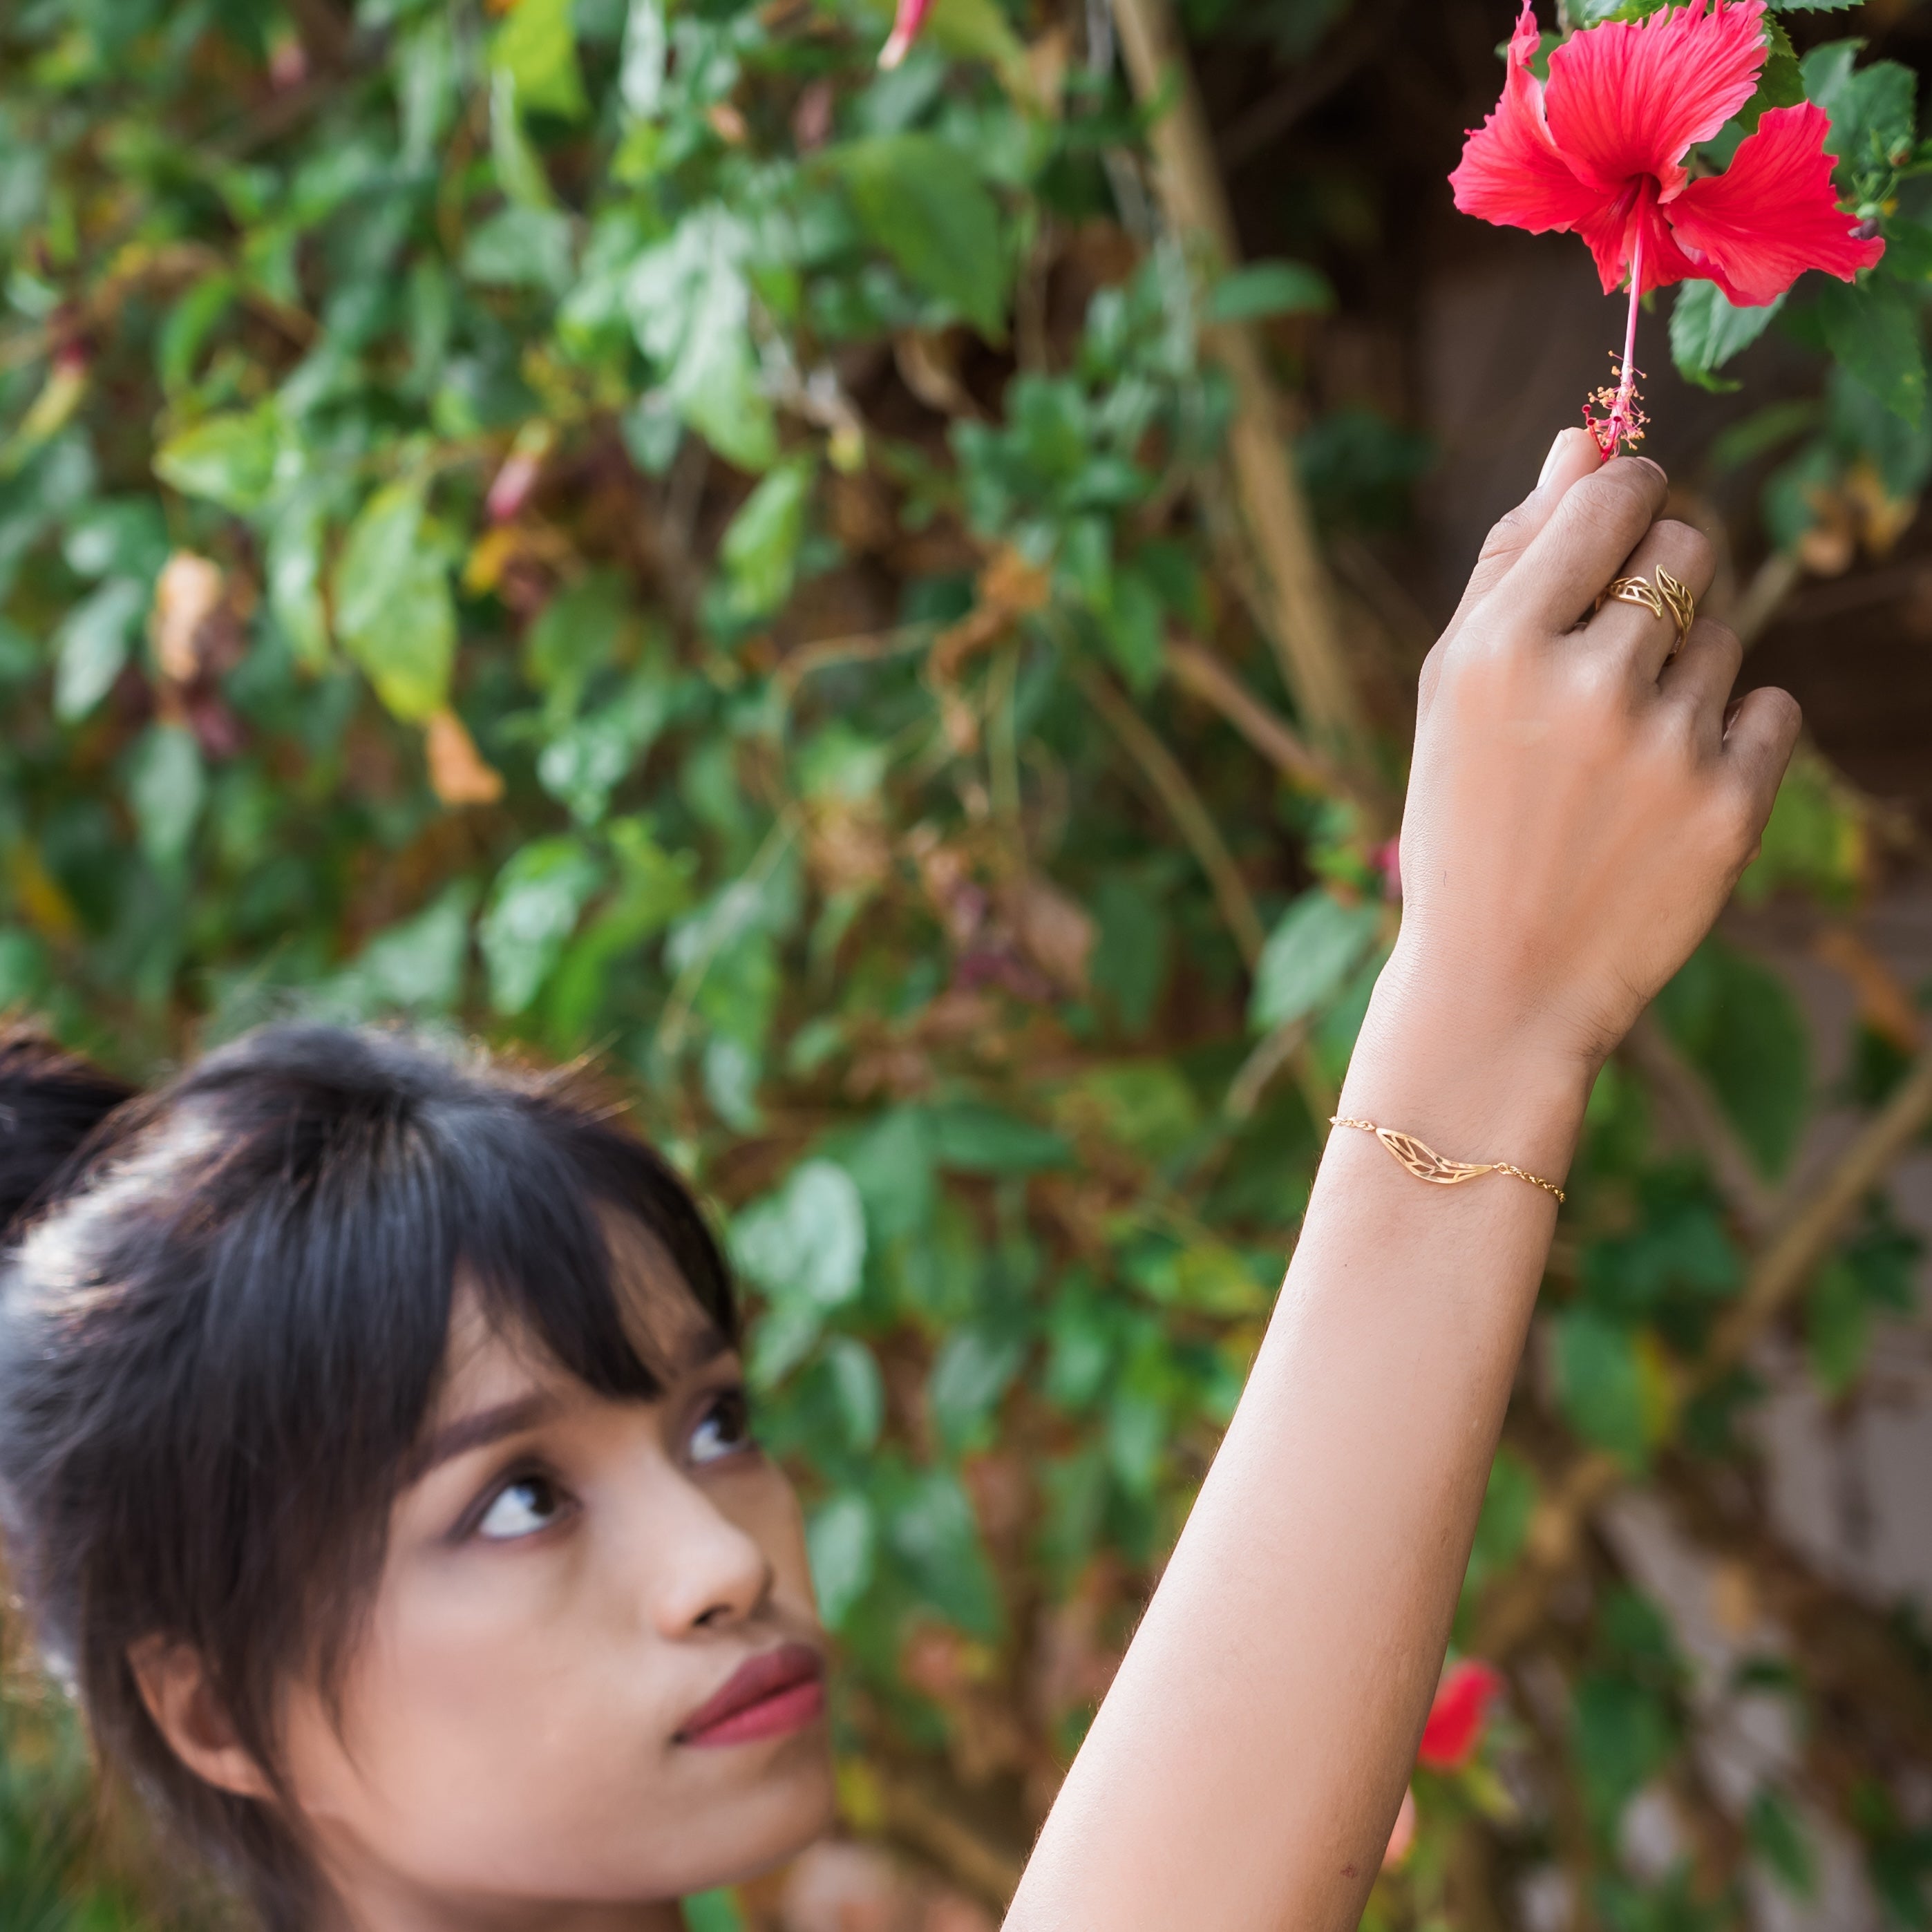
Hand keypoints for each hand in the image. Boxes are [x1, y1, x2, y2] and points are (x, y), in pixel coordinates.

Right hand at [1379, 429, 1799, 1086]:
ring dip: (1683, 673)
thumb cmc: (1465, 819)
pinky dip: (1731, 734)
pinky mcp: (1732, 808)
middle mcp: (1586, 686)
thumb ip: (1514, 559)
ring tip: (1620, 754)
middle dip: (1658, 582)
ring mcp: (1666, 749)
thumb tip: (1583, 442)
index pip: (1617, 497)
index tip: (1616, 533)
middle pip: (1688, 546)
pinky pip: (1771, 705)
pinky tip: (1667, 790)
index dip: (1626, 501)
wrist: (1500, 984)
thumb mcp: (1454, 689)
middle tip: (1608, 663)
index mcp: (1499, 647)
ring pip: (1725, 634)